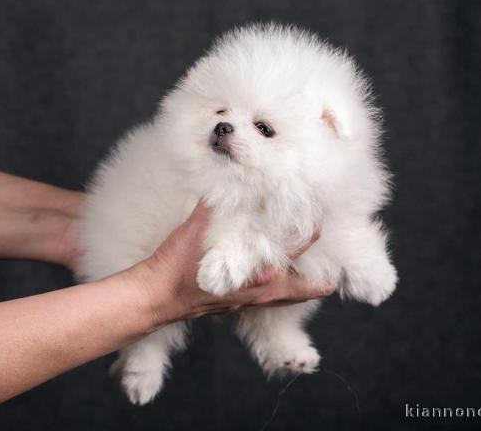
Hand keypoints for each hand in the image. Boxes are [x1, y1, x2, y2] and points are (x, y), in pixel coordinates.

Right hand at [117, 202, 334, 325]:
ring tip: (317, 280)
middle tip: (327, 260)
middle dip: (316, 274)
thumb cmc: (176, 268)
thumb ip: (214, 204)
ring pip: (286, 299)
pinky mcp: (236, 305)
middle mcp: (259, 294)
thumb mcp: (196, 229)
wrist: (153, 298)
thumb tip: (225, 174)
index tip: (320, 219)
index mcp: (258, 276)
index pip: (294, 252)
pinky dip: (278, 291)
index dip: (310, 234)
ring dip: (302, 288)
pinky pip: (267, 301)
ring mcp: (248, 303)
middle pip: (301, 287)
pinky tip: (274, 280)